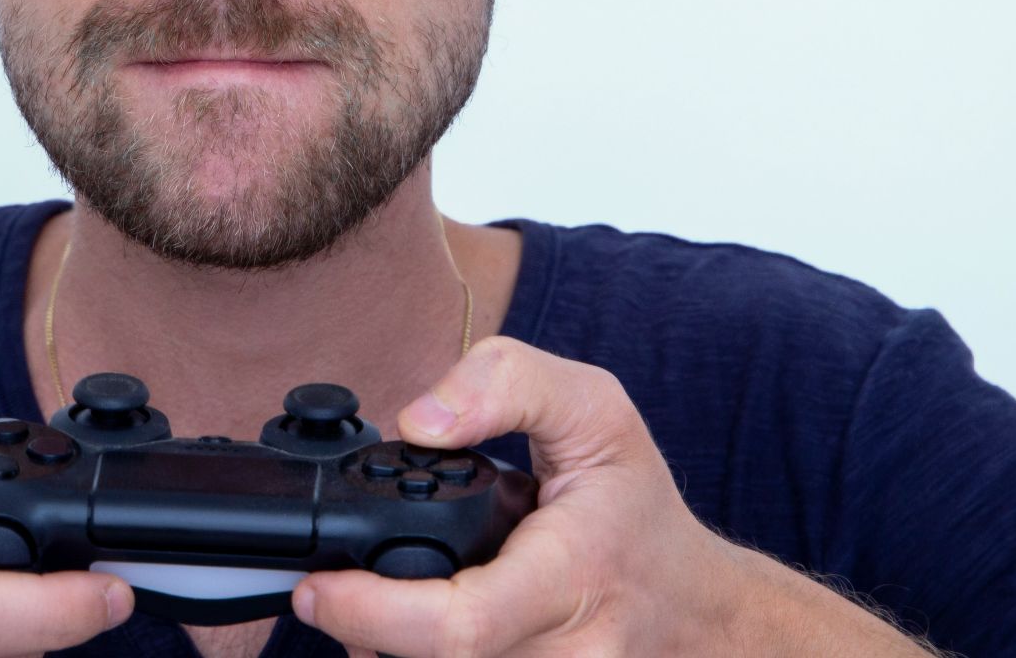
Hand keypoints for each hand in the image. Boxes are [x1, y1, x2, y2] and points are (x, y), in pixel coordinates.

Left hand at [290, 336, 758, 656]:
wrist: (699, 609)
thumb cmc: (636, 510)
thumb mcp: (593, 408)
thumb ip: (502, 384)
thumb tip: (420, 421)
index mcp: (576, 573)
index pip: (461, 626)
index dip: (371, 612)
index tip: (317, 586)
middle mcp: (570, 654)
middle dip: (364, 628)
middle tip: (331, 589)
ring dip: (388, 648)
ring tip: (380, 601)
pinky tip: (415, 630)